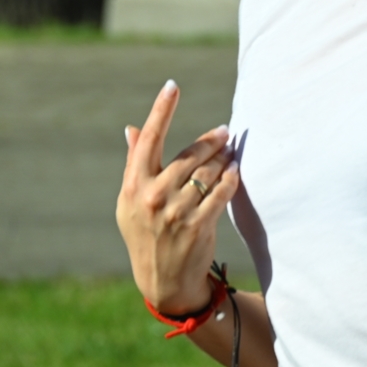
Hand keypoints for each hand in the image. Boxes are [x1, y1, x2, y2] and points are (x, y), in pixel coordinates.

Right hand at [115, 81, 239, 315]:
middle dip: (211, 140)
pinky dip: (231, 178)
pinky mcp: (198, 225)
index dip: (161, 110)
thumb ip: (135, 164)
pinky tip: (236, 170)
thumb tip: (132, 128)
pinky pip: (222, 191)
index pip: (148, 140)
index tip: (172, 86)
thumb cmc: (146, 233)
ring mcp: (176, 212)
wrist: (162, 280)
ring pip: (209, 171)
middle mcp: (153, 196)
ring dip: (224, 157)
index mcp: (133, 186)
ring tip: (231, 151)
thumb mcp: (130, 201)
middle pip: (189, 155)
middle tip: (224, 131)